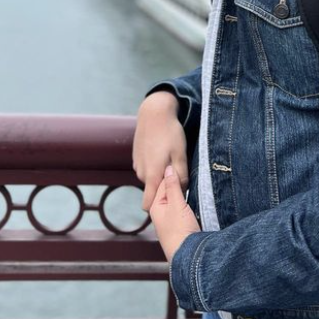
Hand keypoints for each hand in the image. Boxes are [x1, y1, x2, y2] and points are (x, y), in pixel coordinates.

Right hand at [132, 91, 188, 210]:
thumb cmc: (170, 133)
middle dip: (164, 188)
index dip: (159, 206)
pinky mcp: (136, 158)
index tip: (172, 198)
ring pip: (150, 179)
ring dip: (159, 175)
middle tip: (177, 172)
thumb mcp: (181, 154)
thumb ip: (181, 177)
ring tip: (170, 159)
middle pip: (153, 191)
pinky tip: (162, 152)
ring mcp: (137, 165)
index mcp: (152, 175)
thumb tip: (182, 193)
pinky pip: (146, 169)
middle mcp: (141, 173)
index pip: (148, 205)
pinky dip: (154, 166)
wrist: (154, 112)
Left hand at [150, 165, 199, 261]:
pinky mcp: (181, 225)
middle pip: (169, 191)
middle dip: (178, 182)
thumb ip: (172, 186)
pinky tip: (193, 199)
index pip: (163, 182)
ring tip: (192, 184)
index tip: (181, 163)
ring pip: (177, 199)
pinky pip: (183, 208)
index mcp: (155, 205)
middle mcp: (161, 212)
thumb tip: (168, 168)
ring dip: (184, 192)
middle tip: (189, 172)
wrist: (189, 257)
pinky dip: (187, 202)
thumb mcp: (176, 205)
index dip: (172, 173)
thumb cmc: (180, 232)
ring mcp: (171, 219)